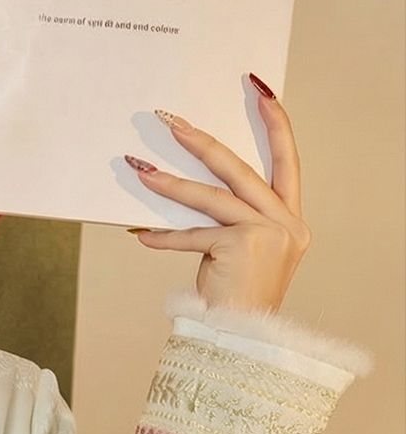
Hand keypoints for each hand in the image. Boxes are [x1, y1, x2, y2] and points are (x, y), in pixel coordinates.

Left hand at [125, 77, 311, 312]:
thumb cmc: (237, 303)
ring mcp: (267, 233)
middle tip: (172, 122)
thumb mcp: (242, 256)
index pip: (287, 161)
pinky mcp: (241, 247)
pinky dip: (165, 237)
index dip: (276, 125)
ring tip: (141, 171)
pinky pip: (193, 236)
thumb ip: (230, 224)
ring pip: (212, 197)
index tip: (260, 91)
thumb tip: (187, 196)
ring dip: (171, 185)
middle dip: (204, 142)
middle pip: (241, 169)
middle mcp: (286, 223)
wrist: (244, 342)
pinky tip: (141, 234)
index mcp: (292, 221)